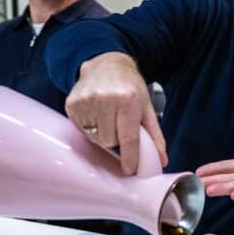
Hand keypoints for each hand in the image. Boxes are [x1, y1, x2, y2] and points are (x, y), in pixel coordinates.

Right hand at [65, 52, 166, 174]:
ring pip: (94, 138)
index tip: (130, 169)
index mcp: (128, 100)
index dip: (130, 157)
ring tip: (108, 117)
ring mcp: (86, 101)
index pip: (128, 138)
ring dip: (102, 134)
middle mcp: (105, 99)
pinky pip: (82, 129)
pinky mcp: (72, 104)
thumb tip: (161, 160)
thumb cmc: (130, 87)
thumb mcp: (146, 107)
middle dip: (116, 140)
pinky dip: (90, 127)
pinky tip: (96, 113)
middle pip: (109, 141)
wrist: (106, 64)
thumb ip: (154, 135)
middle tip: (119, 126)